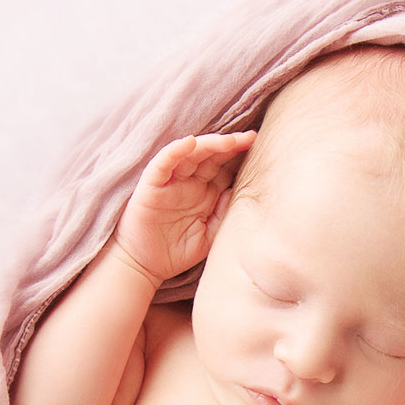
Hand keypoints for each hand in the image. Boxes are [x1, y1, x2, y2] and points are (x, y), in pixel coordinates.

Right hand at [107, 131, 255, 285]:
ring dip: (209, 145)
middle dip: (230, 145)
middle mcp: (189, 183)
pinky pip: (163, 164)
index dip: (240, 157)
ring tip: (229, 141)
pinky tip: (190, 143)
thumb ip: (224, 214)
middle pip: (211, 157)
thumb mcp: (210, 235)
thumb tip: (240, 192)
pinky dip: (175, 151)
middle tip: (251, 137)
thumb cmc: (178, 251)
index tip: (260, 147)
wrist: (145, 266)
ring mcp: (171, 182)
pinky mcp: (152, 186)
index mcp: (205, 192)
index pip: (224, 168)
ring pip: (190, 155)